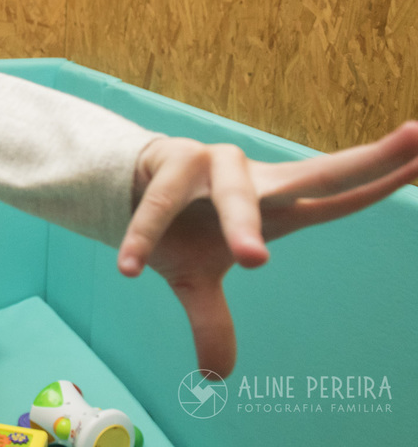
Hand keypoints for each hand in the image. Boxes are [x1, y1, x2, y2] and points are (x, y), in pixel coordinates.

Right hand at [119, 122, 417, 376]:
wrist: (123, 185)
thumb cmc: (182, 227)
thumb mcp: (198, 278)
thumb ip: (214, 323)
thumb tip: (216, 377)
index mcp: (276, 204)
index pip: (343, 194)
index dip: (388, 176)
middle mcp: (256, 179)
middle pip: (322, 171)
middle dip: (369, 159)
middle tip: (416, 136)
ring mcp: (214, 165)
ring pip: (237, 199)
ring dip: (244, 226)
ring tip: (255, 260)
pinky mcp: (170, 163)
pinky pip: (160, 208)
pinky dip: (145, 237)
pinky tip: (130, 266)